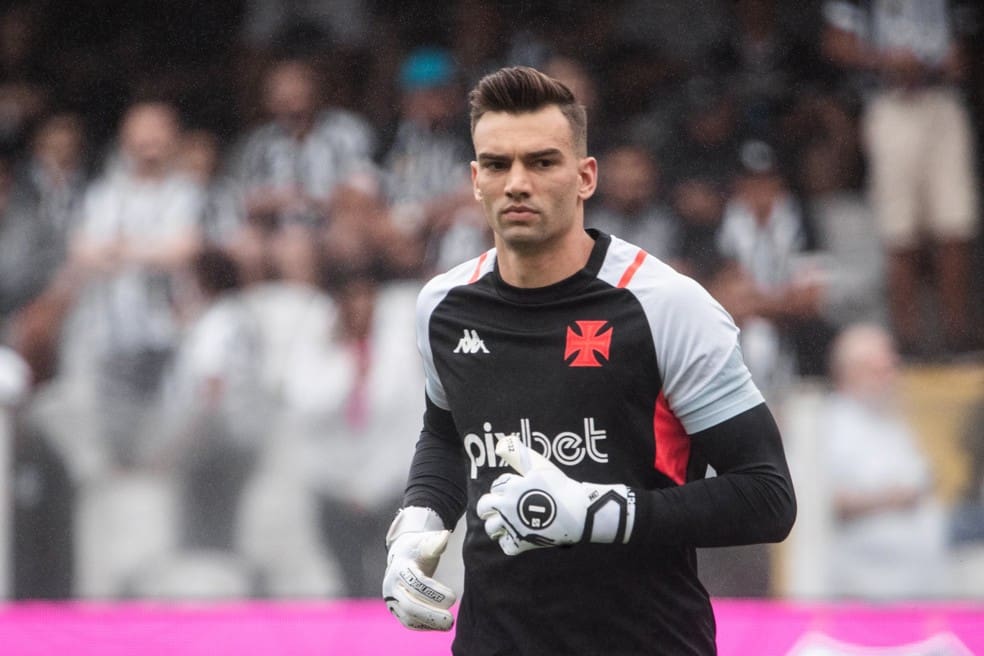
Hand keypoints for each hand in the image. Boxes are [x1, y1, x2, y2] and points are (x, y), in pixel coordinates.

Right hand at [382, 507, 455, 630]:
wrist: (401, 555)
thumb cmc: (418, 548)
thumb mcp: (425, 542)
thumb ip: (435, 542)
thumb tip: (446, 535)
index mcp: (400, 568)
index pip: (417, 584)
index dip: (435, 593)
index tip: (454, 597)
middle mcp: (392, 586)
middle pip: (409, 605)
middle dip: (431, 614)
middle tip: (451, 620)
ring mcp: (392, 599)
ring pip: (407, 618)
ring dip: (429, 624)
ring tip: (449, 625)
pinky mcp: (395, 609)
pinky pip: (408, 622)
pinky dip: (423, 626)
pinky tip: (439, 626)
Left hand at [476, 434, 635, 555]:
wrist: (579, 513)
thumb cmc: (561, 487)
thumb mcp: (541, 466)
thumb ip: (520, 455)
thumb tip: (503, 443)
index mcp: (510, 487)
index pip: (495, 486)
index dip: (504, 487)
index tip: (513, 490)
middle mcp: (507, 506)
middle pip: (483, 507)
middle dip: (488, 507)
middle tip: (497, 508)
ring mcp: (512, 526)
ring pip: (490, 528)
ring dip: (496, 525)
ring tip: (506, 523)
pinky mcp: (520, 543)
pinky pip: (505, 545)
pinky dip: (509, 542)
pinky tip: (516, 536)